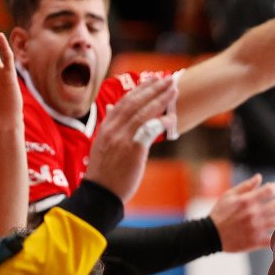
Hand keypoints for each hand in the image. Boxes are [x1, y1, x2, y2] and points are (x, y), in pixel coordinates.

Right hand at [84, 77, 176, 201]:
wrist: (100, 194)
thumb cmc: (104, 173)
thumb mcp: (102, 144)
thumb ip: (109, 125)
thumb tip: (110, 107)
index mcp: (106, 127)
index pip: (124, 102)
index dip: (140, 89)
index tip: (152, 80)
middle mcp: (113, 129)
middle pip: (135, 102)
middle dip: (153, 88)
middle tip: (168, 79)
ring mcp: (122, 138)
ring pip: (143, 112)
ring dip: (160, 99)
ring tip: (174, 90)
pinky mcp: (133, 150)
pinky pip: (149, 130)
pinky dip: (161, 122)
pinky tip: (171, 118)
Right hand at [209, 174, 274, 252]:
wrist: (210, 235)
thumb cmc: (219, 213)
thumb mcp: (229, 196)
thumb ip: (245, 186)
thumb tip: (259, 177)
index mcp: (247, 201)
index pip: (269, 190)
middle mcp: (253, 214)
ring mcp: (256, 228)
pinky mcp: (256, 241)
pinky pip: (273, 239)